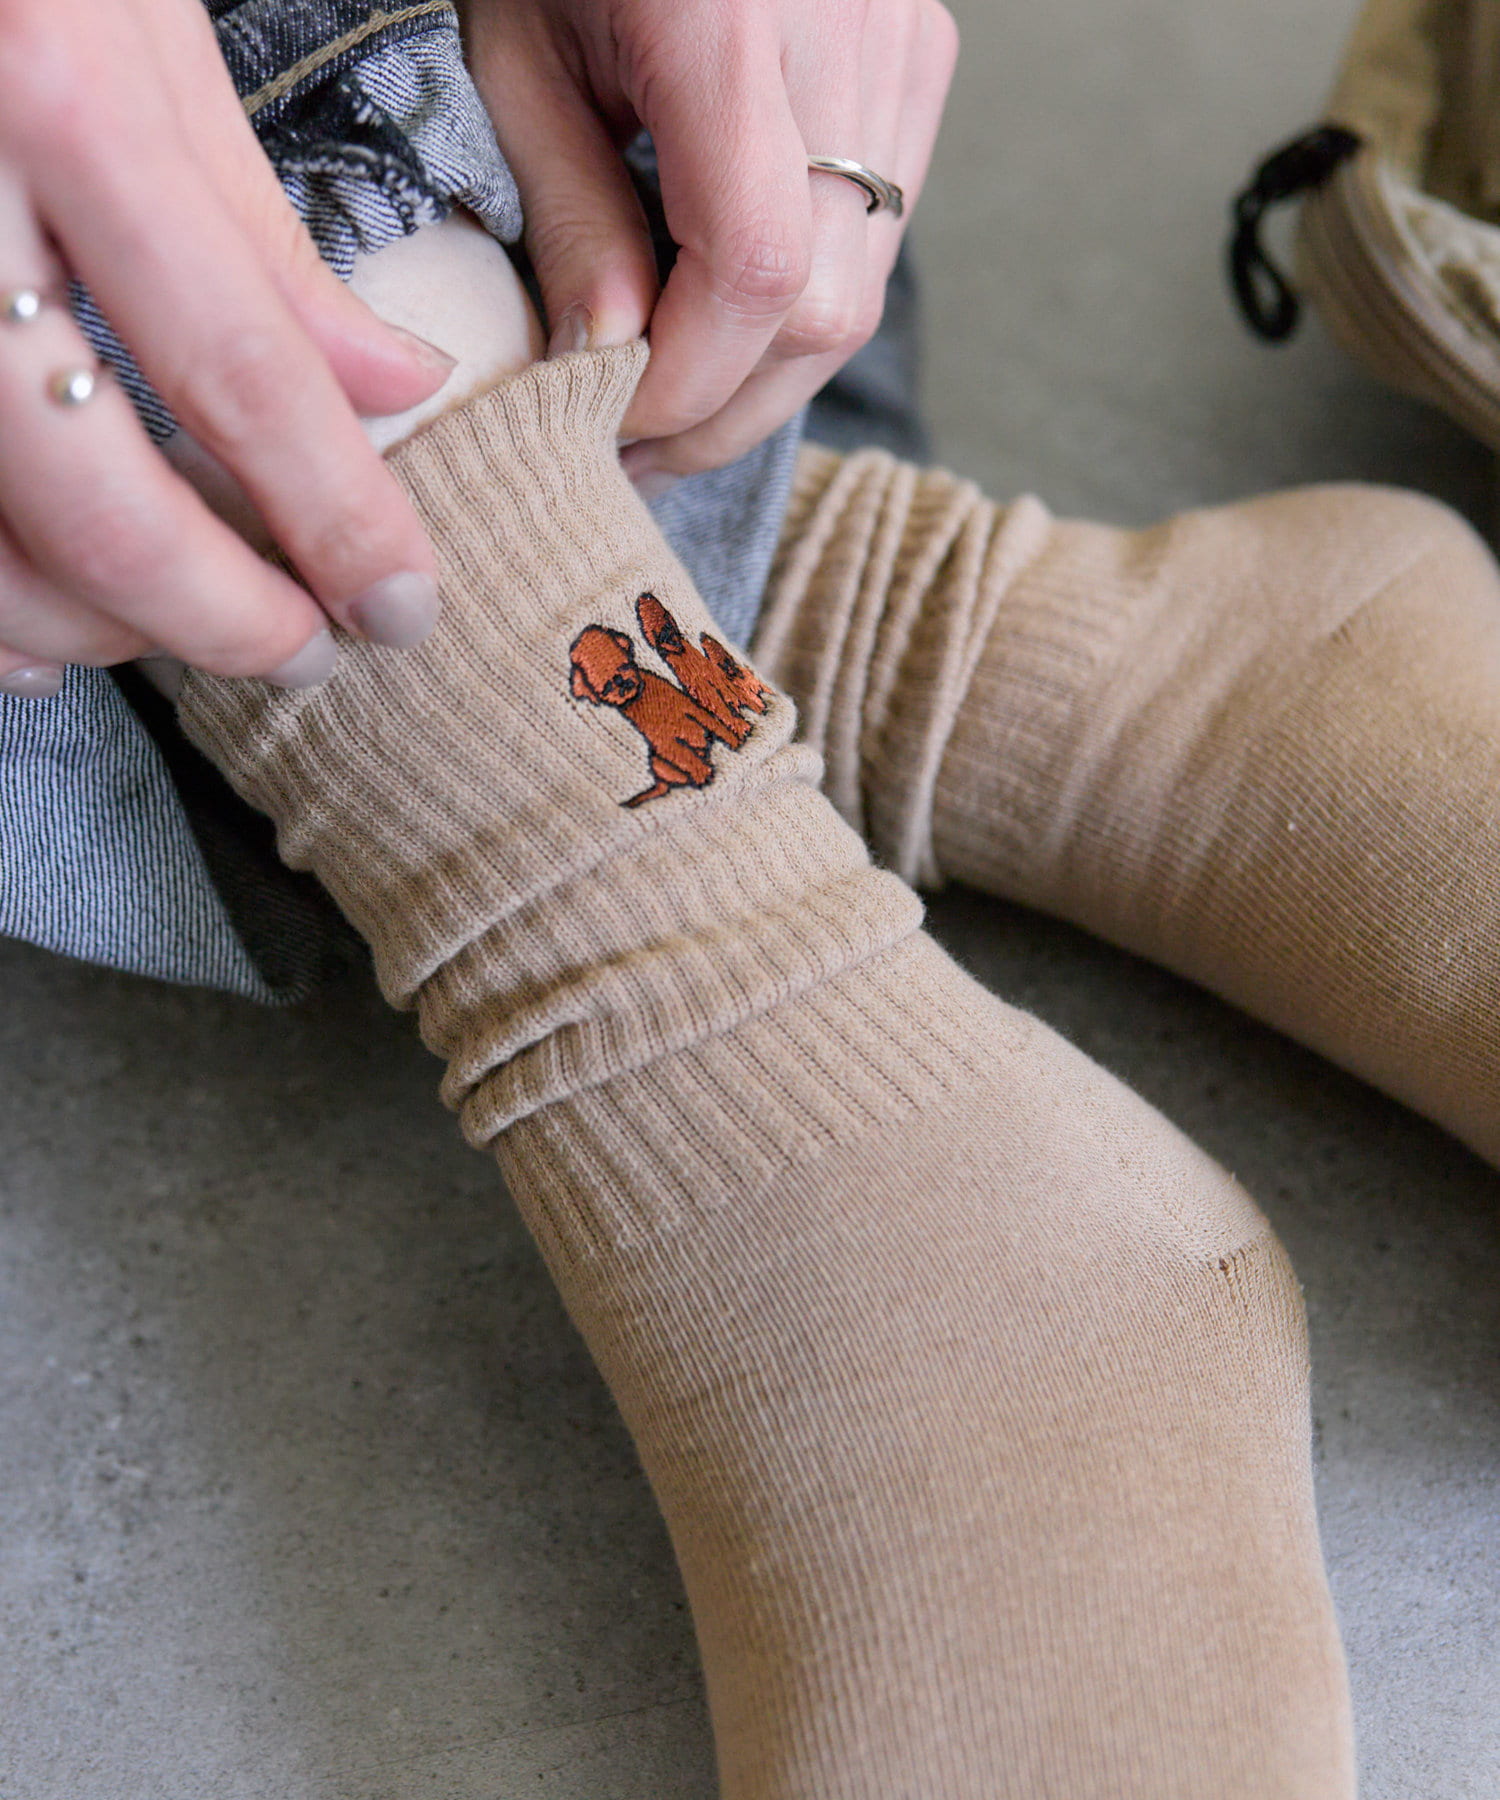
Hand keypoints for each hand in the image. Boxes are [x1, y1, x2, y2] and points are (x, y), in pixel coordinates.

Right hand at [0, 0, 456, 698]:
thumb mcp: (149, 41)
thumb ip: (265, 239)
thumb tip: (397, 390)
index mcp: (57, 103)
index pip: (238, 370)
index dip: (335, 519)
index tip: (401, 609)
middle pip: (95, 501)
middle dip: (221, 617)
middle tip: (306, 650)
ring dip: (99, 627)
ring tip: (187, 632)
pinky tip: (47, 633)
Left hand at [459, 0, 957, 488]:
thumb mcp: (520, 57)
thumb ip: (572, 216)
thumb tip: (609, 366)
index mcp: (731, 21)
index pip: (754, 276)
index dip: (686, 384)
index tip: (607, 426)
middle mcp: (850, 35)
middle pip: (824, 310)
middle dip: (722, 408)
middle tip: (630, 448)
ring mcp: (904, 48)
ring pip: (860, 292)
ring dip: (763, 376)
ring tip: (672, 400)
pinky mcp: (921, 61)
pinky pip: (876, 238)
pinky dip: (800, 307)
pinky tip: (725, 321)